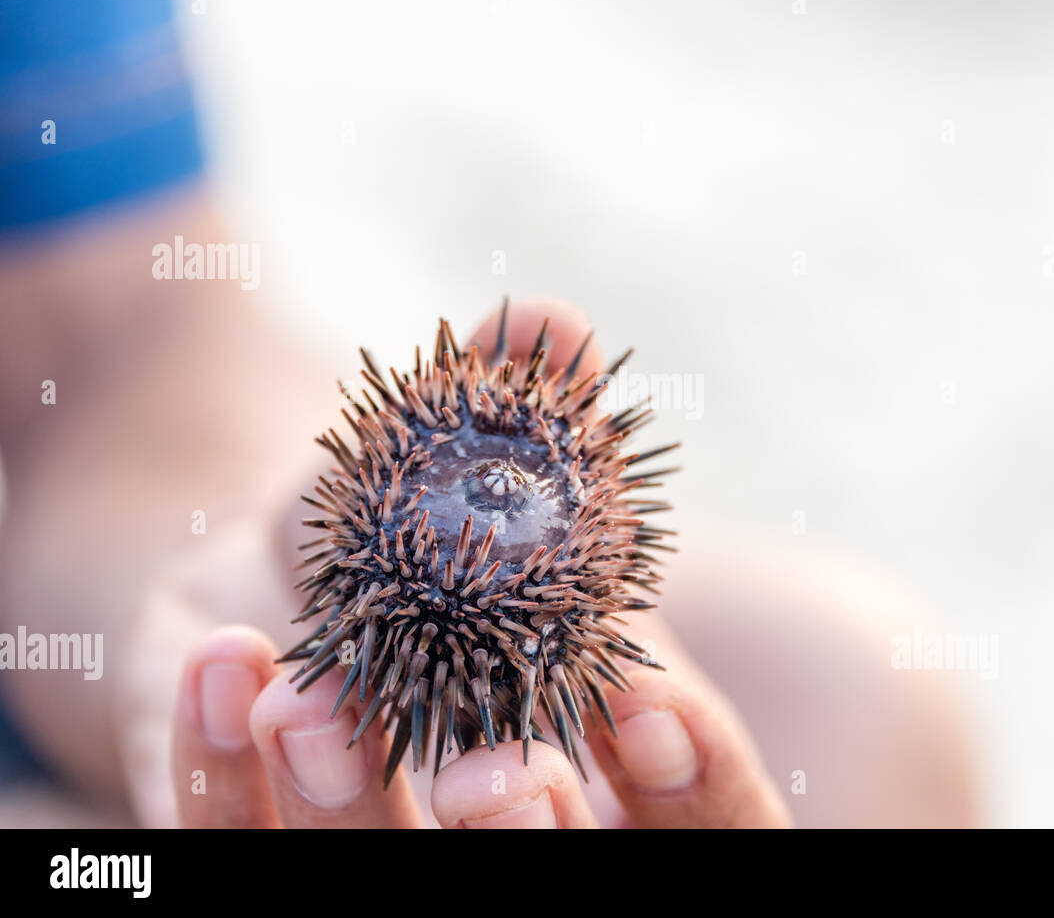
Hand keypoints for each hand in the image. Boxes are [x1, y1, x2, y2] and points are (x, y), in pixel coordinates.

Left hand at [153, 300, 790, 826]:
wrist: (280, 565)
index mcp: (606, 760)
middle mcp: (502, 819)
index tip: (656, 707)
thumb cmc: (425, 521)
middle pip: (541, 878)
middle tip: (490, 780)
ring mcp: (369, 832)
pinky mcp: (246, 824)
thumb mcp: (477, 465)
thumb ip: (530, 407)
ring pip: (371, 877)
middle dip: (522, 839)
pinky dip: (216, 771)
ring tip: (306, 709)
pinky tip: (224, 668)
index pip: (707, 817)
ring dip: (346, 811)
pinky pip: (218, 844)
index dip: (698, 784)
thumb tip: (552, 321)